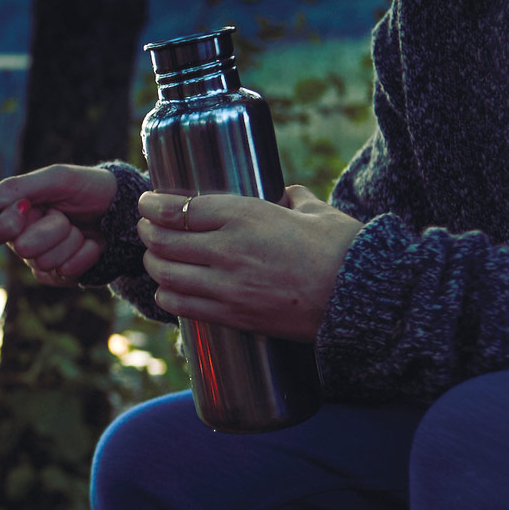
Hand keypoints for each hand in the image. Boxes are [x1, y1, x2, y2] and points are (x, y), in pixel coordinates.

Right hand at [0, 165, 117, 285]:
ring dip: (70, 240)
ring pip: (46, 261)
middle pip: (22, 248)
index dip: (4, 225)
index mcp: (11, 216)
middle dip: (51, 228)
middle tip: (64, 214)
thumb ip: (17, 187)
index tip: (27, 208)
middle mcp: (21, 241)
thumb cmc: (87, 188)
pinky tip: (90, 242)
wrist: (123, 207)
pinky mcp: (61, 276)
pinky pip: (65, 273)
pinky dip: (84, 254)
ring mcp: (41, 260)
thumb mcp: (56, 179)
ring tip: (79, 226)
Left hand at [138, 186, 364, 342]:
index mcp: (247, 216)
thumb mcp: (317, 212)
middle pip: (163, 240)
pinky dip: (167, 295)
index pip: (180, 209)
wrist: (361, 299)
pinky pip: (181, 306)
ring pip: (165, 274)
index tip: (148, 202)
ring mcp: (226, 287)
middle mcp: (228, 251)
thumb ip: (293, 199)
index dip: (154, 206)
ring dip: (153, 263)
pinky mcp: (231, 316)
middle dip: (147, 232)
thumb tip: (284, 194)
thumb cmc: (345, 250)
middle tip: (147, 227)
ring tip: (155, 256)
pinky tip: (169, 289)